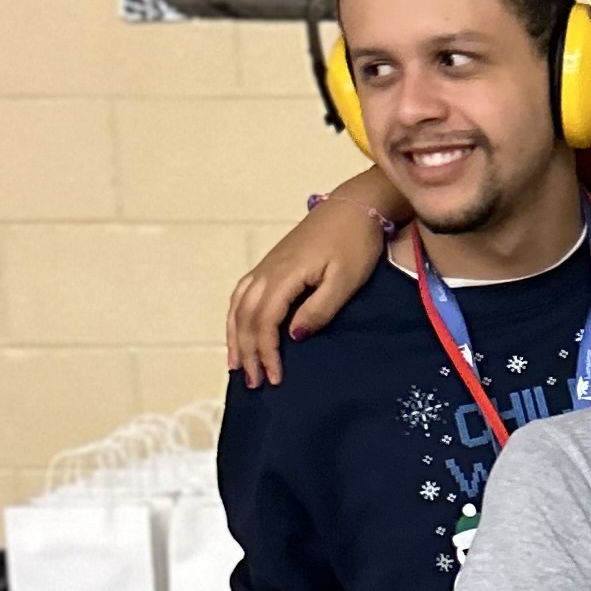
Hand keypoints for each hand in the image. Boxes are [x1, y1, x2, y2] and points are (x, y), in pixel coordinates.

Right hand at [227, 177, 391, 385]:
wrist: (355, 207)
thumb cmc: (355, 242)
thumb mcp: (345, 280)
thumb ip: (319, 310)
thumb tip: (294, 336)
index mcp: (284, 276)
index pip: (265, 322)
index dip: (266, 352)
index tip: (274, 377)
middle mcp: (267, 271)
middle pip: (247, 318)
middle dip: (248, 352)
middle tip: (255, 383)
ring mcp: (266, 266)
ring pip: (239, 306)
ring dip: (236, 337)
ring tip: (236, 365)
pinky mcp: (271, 264)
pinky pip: (242, 294)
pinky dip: (236, 316)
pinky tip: (237, 330)